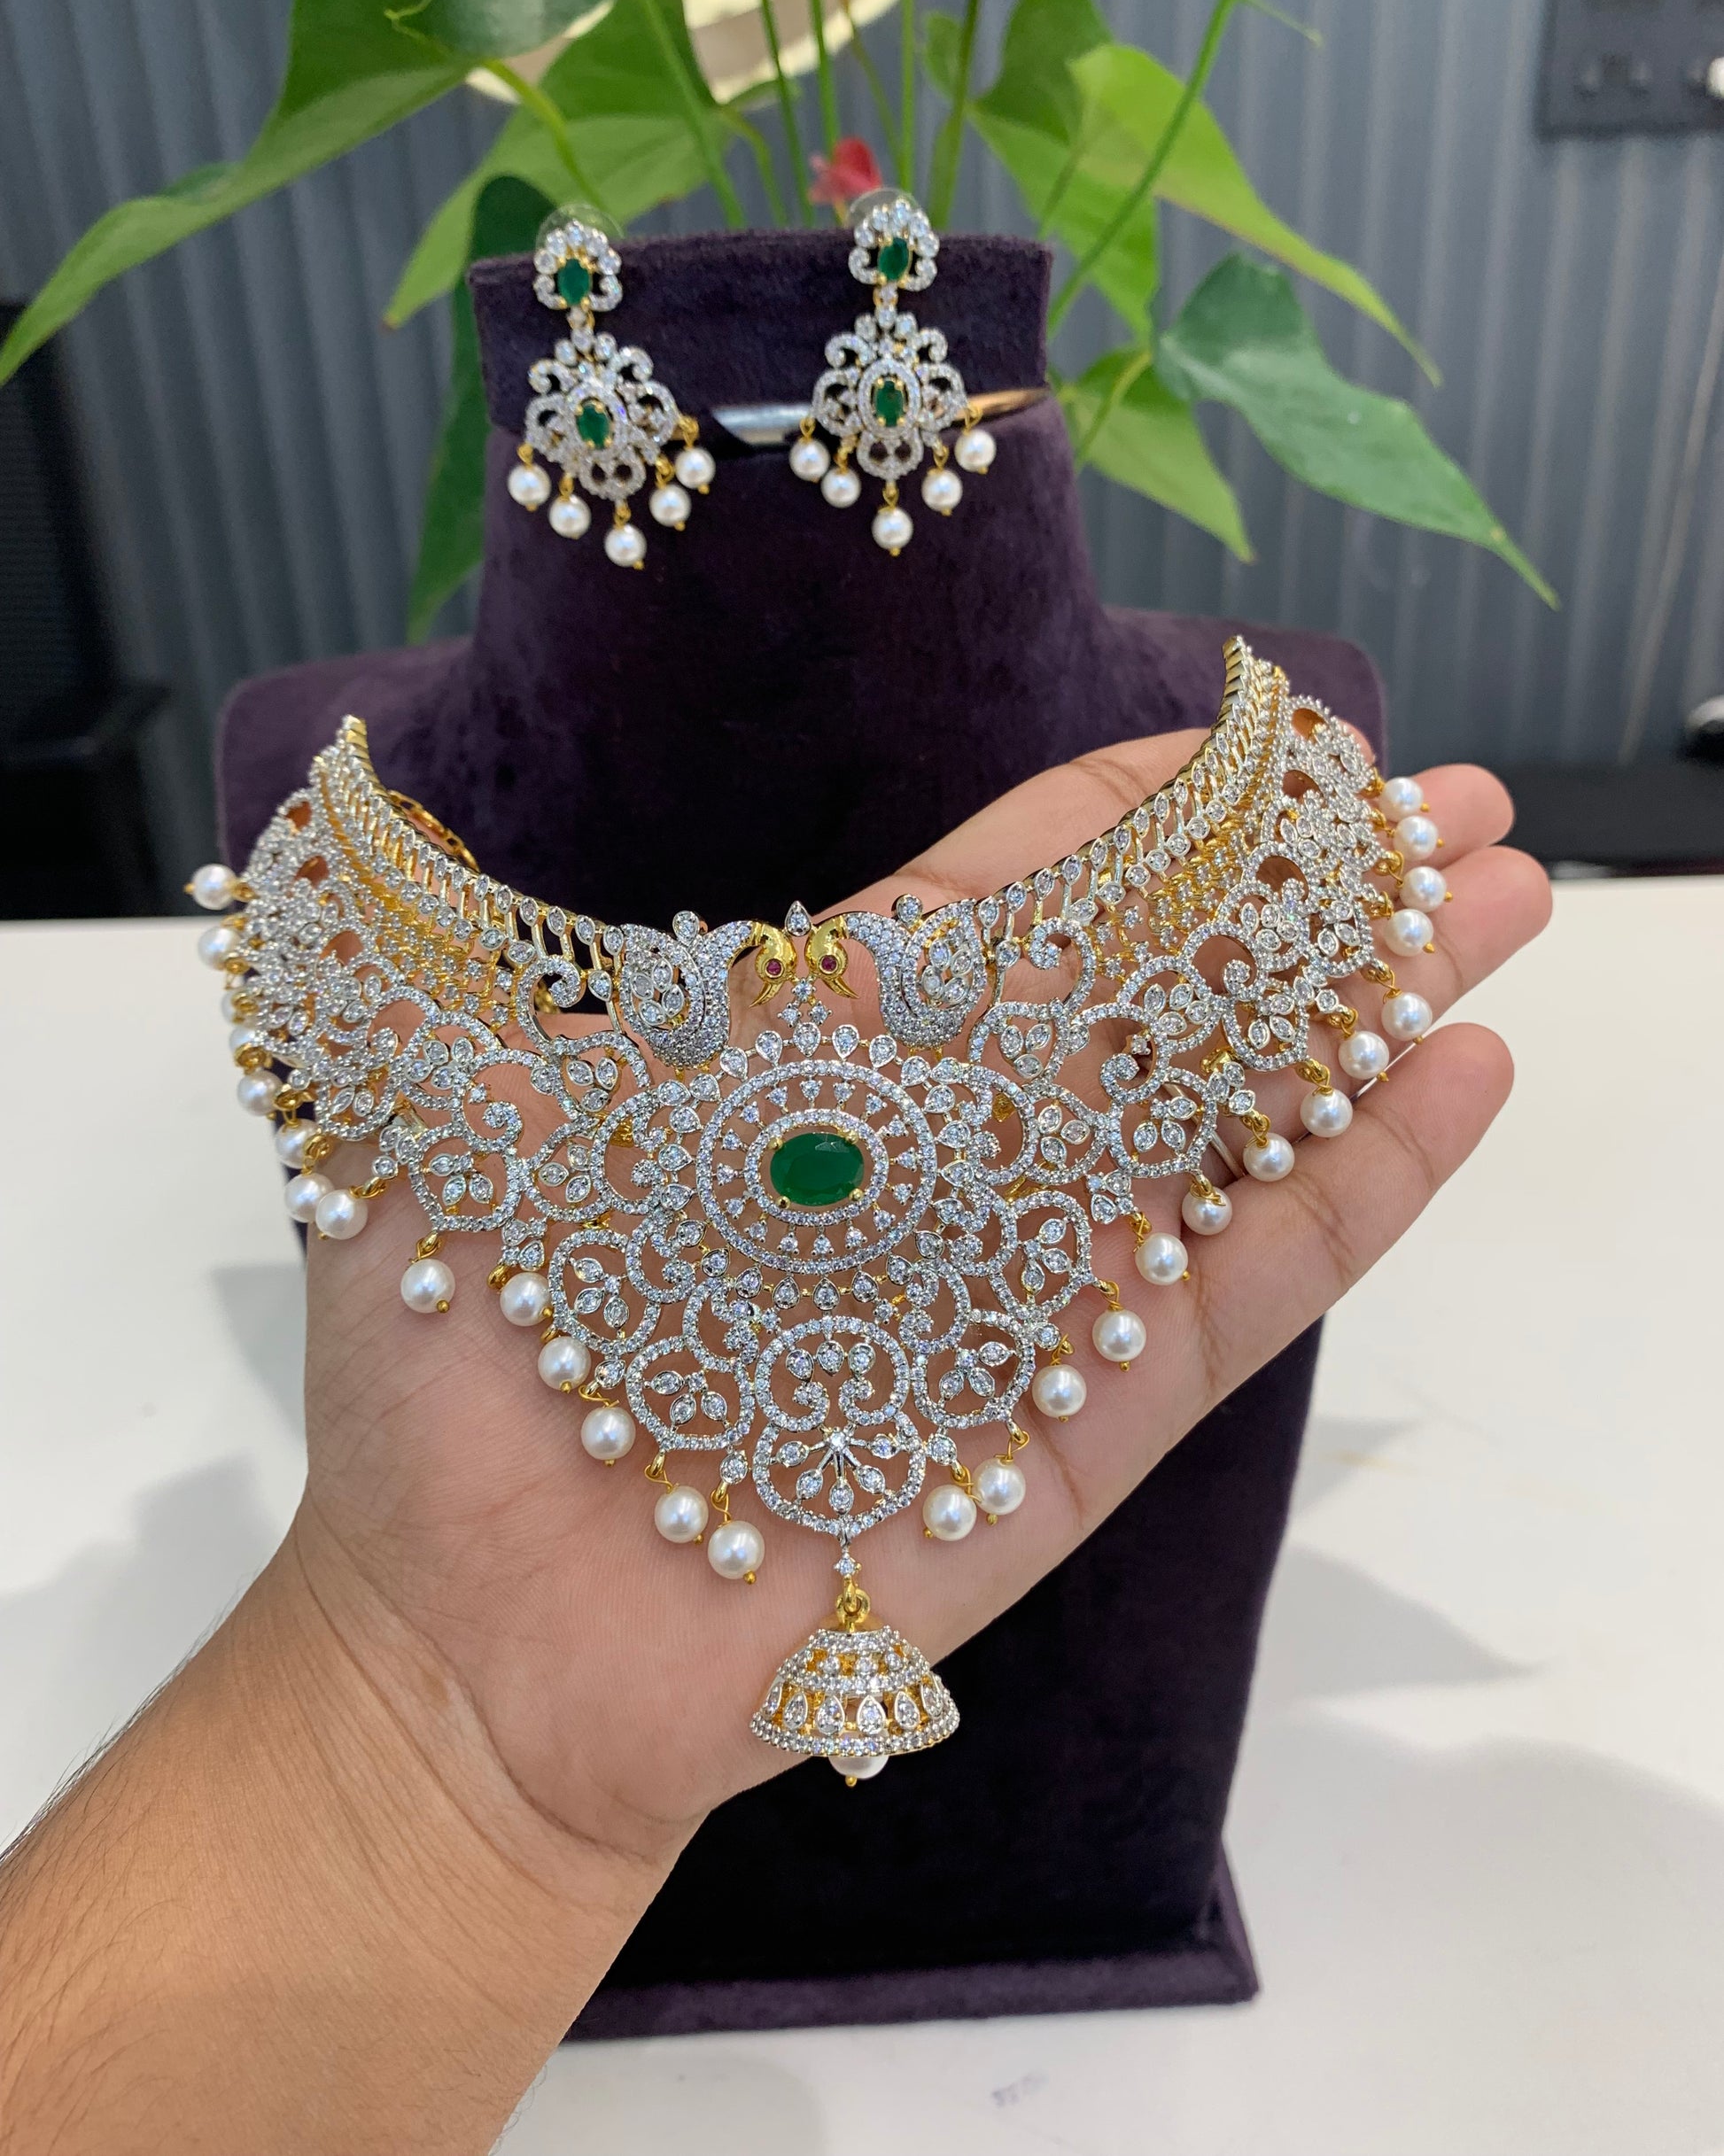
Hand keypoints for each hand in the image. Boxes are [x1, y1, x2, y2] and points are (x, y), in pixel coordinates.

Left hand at [292, 730, 1549, 1869]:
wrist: (474, 1655)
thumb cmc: (440, 1392)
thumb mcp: (423, 1145)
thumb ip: (437, 979)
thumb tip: (358, 811)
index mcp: (813, 1068)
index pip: (1001, 900)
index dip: (1129, 814)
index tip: (1256, 737)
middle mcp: (942, 1158)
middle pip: (1156, 992)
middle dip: (1304, 892)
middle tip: (1460, 803)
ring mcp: (1025, 1287)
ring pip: (1228, 1119)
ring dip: (1370, 1007)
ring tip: (1503, 902)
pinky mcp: (1080, 1425)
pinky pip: (1238, 1291)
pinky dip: (1352, 1190)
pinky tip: (1456, 1080)